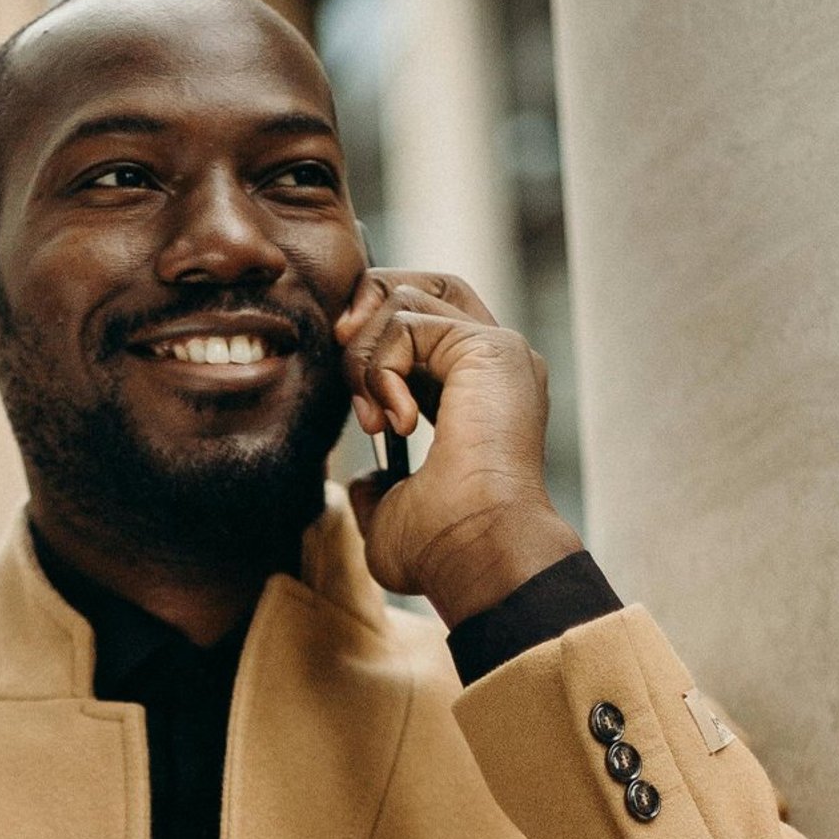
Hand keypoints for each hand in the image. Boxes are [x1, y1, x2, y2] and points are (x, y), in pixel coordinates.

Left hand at [336, 269, 581, 625]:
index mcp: (478, 392)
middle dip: (365, 310)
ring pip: (403, 297)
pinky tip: (396, 421)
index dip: (372, 339)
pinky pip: (406, 319)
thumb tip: (362, 481)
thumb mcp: (391, 512)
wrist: (475, 554)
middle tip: (340, 356)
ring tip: (374, 419)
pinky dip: (380, 367)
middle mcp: (496, 362)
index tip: (355, 399)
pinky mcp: (489, 347)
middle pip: (421, 283)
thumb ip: (378, 484)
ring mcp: (498, 350)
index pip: (422, 325)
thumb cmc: (442, 549)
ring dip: (363, 356)